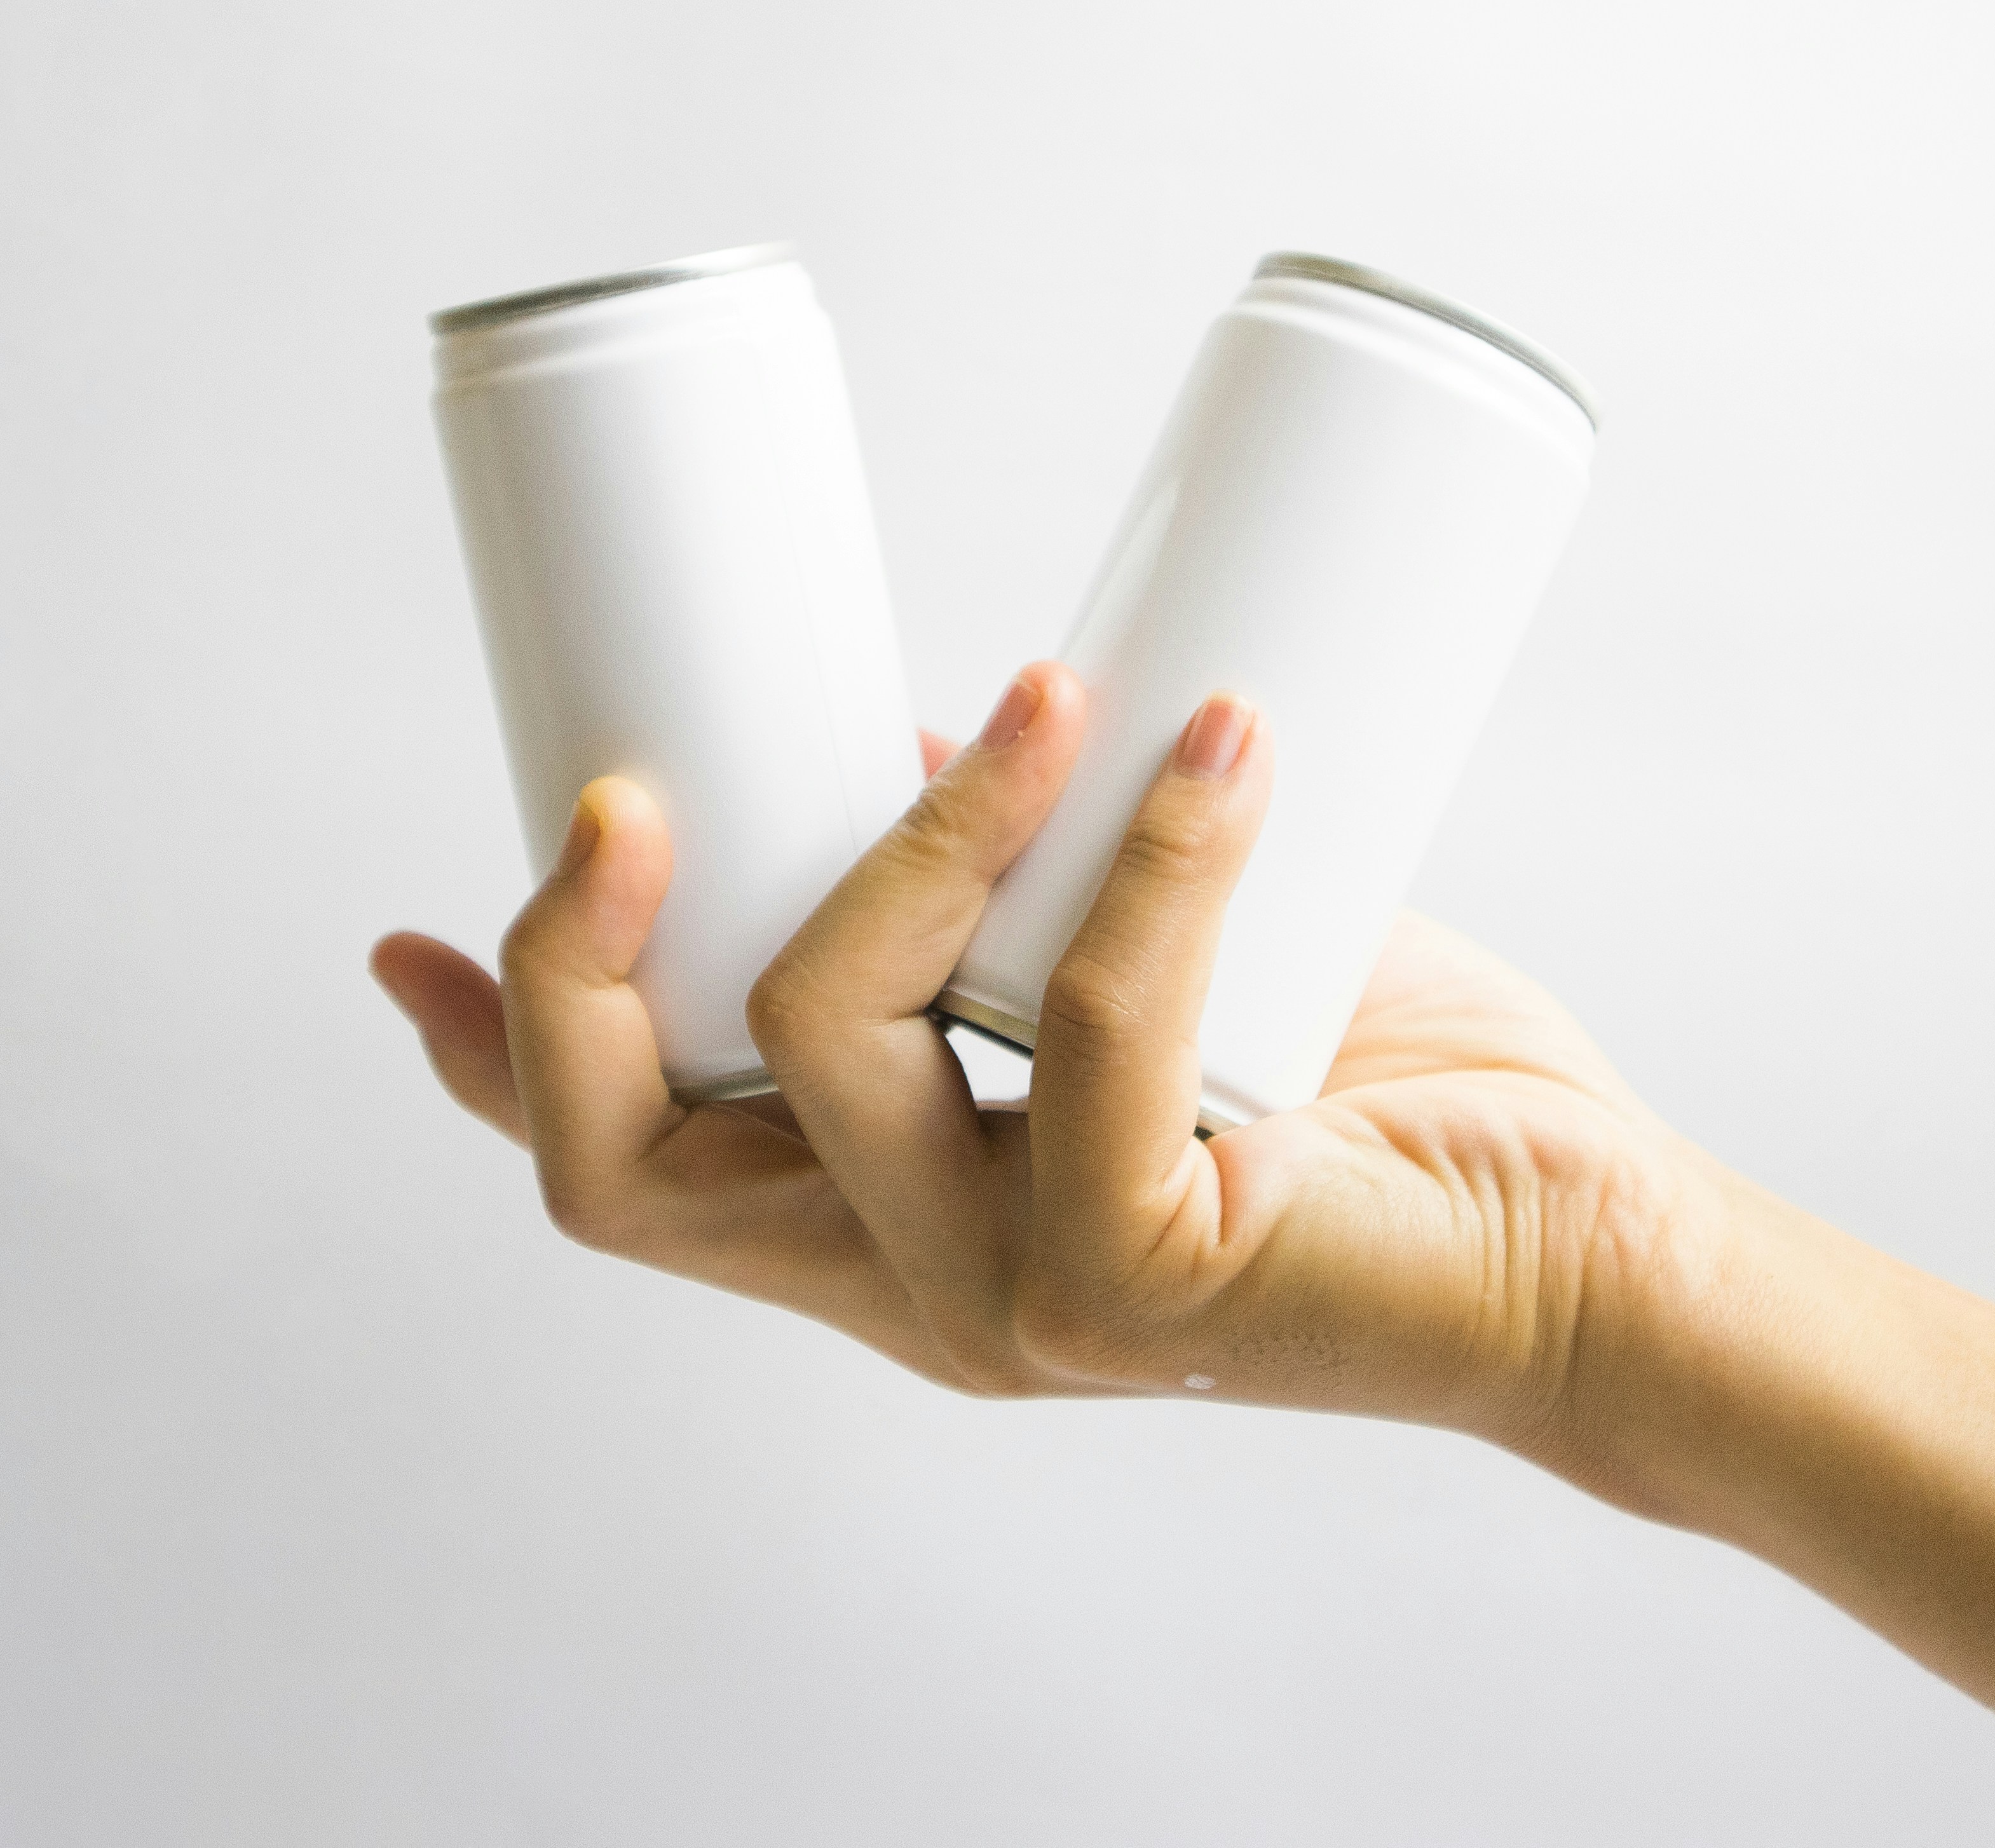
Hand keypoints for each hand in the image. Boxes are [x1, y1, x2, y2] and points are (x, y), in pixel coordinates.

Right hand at [371, 661, 1734, 1499]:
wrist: (1592, 1250)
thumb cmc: (1377, 1096)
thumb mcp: (1132, 982)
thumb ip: (1016, 898)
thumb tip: (930, 728)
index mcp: (875, 1222)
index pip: (620, 1174)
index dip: (492, 1058)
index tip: (403, 935)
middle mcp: (904, 1283)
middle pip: (620, 1169)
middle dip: (574, 961)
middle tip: (632, 791)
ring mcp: (1009, 1299)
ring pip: (821, 1055)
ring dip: (916, 836)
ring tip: (1047, 695)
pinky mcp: (1141, 1280)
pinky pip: (1080, 1034)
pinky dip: (1138, 863)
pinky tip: (1215, 745)